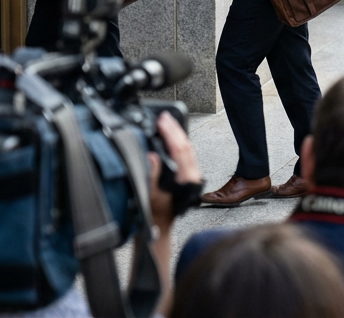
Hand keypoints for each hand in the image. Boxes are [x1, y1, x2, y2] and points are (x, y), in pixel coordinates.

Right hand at [148, 112, 201, 226]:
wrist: (161, 227)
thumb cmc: (156, 214)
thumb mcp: (151, 197)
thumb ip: (152, 176)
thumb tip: (152, 156)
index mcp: (186, 179)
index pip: (180, 150)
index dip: (171, 134)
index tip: (163, 121)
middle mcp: (192, 175)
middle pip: (186, 146)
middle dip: (175, 129)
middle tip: (165, 116)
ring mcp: (191, 174)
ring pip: (187, 149)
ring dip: (177, 134)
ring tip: (167, 121)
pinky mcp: (188, 174)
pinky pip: (185, 154)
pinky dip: (178, 142)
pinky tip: (171, 136)